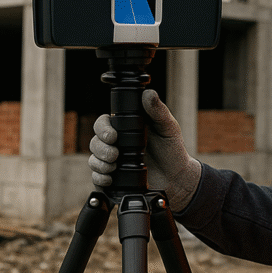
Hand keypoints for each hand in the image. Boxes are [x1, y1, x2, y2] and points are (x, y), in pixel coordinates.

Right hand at [88, 89, 201, 210]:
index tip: (112, 136)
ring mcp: (114, 162)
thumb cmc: (173, 149)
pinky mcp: (114, 178)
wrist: (178, 177)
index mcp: (126, 129)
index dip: (102, 128)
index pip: (103, 123)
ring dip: (99, 163)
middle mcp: (117, 144)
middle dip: (101, 148)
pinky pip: (97, 178)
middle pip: (95, 142)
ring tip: (114, 167)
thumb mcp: (168, 128)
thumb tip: (148, 93)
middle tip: (115, 154)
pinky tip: (110, 179)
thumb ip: (158, 111)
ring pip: (94, 160)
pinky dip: (100, 178)